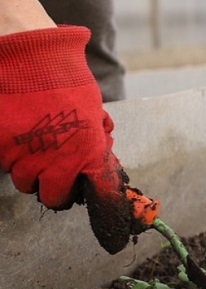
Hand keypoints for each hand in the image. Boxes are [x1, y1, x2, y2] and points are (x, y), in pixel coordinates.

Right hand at [0, 26, 151, 252]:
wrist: (26, 51)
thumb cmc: (64, 77)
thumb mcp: (92, 109)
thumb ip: (96, 141)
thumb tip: (102, 167)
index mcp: (88, 146)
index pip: (101, 193)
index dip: (107, 214)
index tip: (112, 237)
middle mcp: (57, 155)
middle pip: (54, 197)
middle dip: (57, 188)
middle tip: (56, 170)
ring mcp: (23, 153)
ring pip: (26, 183)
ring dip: (31, 172)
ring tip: (35, 145)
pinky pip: (4, 165)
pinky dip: (10, 157)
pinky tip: (17, 136)